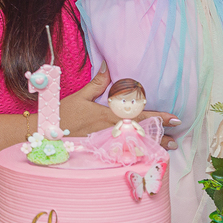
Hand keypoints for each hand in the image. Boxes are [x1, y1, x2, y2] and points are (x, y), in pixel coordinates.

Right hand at [60, 65, 179, 147]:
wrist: (46, 135)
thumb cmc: (62, 115)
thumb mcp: (80, 96)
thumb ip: (98, 83)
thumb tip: (108, 66)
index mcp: (108, 115)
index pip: (139, 115)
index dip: (159, 117)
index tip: (175, 118)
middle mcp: (111, 131)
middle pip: (141, 133)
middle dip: (160, 135)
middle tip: (177, 138)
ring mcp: (107, 144)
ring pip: (135, 145)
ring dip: (152, 146)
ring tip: (168, 148)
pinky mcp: (101, 153)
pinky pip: (123, 155)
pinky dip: (137, 155)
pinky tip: (147, 157)